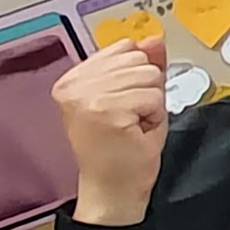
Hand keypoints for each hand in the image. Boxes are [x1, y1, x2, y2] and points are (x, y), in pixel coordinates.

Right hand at [56, 38, 172, 227]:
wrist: (113, 190)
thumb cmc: (121, 150)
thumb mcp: (133, 97)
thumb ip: (143, 66)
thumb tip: (154, 39)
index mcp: (73, 79)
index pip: (125, 47)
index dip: (137, 76)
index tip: (122, 104)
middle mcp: (74, 85)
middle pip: (139, 59)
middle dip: (147, 89)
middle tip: (130, 119)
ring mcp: (88, 97)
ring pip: (150, 76)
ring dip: (152, 104)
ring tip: (133, 125)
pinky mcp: (106, 110)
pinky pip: (154, 96)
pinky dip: (155, 116)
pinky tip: (136, 133)